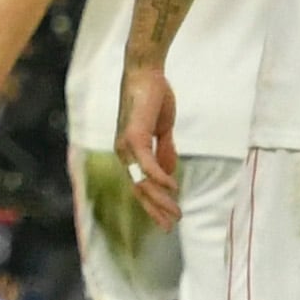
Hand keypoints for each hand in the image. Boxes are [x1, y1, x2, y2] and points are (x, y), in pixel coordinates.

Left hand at [117, 66, 182, 225]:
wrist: (146, 73)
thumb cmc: (153, 98)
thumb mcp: (162, 130)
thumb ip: (165, 151)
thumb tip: (170, 173)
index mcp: (129, 153)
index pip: (139, 187)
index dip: (152, 206)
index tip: (167, 222)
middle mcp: (123, 153)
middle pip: (138, 190)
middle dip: (155, 211)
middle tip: (171, 227)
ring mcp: (126, 145)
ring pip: (141, 181)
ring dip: (159, 199)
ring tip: (176, 213)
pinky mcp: (133, 135)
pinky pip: (146, 163)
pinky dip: (158, 176)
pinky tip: (172, 187)